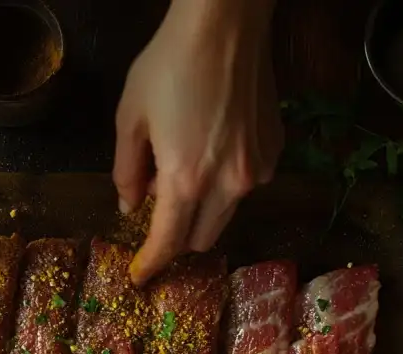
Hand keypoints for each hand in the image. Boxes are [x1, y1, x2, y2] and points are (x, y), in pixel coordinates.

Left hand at [114, 0, 282, 285]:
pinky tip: (214, 144)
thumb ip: (127, 171)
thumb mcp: (130, 120)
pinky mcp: (276, 152)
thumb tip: (129, 206)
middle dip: (177, 233)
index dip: (152, 264)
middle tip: (158, 199)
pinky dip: (226, 182)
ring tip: (186, 163)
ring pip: (226, 215)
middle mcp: (229, 185)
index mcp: (187, 180)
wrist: (224, 25)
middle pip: (201, 238)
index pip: (168, 242)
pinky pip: (246, 185)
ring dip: (202, 209)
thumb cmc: (168, 66)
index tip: (140, 278)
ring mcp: (258, 170)